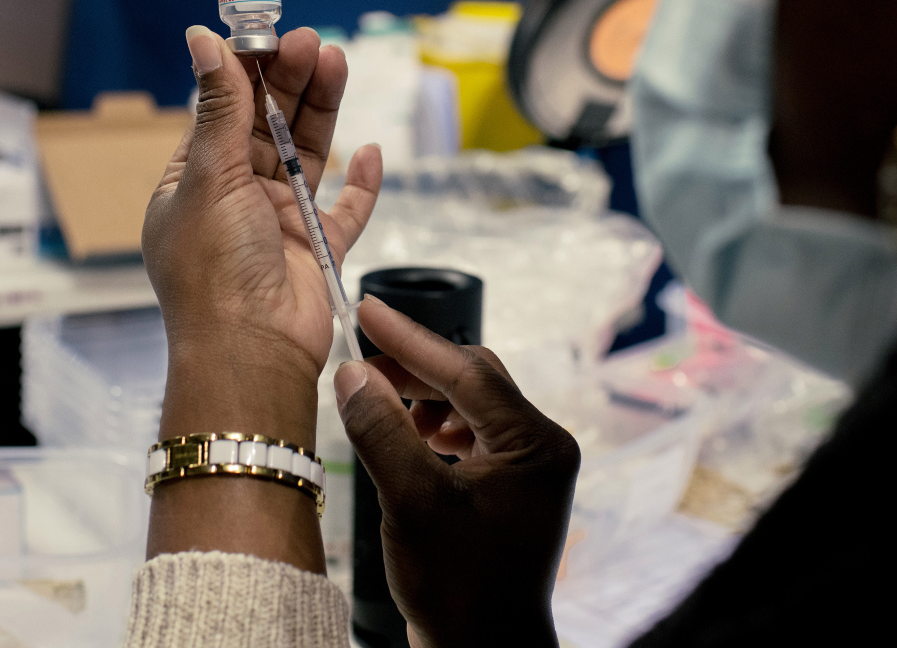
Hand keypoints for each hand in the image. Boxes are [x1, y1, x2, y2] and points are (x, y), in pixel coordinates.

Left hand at [143, 25, 381, 568]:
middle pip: (268, 125)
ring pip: (307, 155)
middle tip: (313, 42)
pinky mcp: (318, 249)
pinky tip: (368, 150)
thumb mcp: (209, 176)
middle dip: (290, 82)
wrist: (250, 352)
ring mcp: (279, 223)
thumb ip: (218, 107)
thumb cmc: (215, 269)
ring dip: (322, 111)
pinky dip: (359, 183)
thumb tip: (200, 37)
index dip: (247, 71)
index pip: (223, 111)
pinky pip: (344, 210)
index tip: (270, 33)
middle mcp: (235, 198)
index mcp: (195, 182)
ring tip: (337, 63)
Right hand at [336, 297, 580, 646]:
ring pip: (470, 406)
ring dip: (421, 398)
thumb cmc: (457, 588)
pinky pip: (471, 435)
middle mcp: (543, 448)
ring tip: (377, 401)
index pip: (466, 369)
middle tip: (361, 359)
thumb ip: (382, 430)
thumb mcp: (411, 501)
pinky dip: (432, 428)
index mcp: (535, 443)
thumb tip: (353, 373)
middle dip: (414, 367)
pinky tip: (405, 438)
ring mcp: (530, 470)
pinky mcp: (511, 490)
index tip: (366, 308)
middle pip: (472, 381)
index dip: (409, 338)